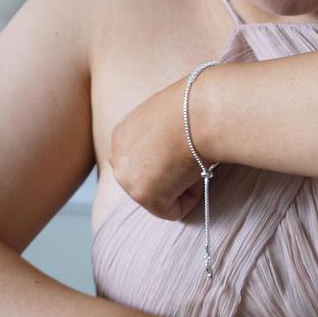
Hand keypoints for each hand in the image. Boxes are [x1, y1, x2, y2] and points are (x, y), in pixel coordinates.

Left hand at [109, 75, 208, 220]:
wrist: (199, 113)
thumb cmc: (195, 106)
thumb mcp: (166, 115)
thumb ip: (159, 133)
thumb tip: (176, 145)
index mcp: (122, 134)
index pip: (141, 160)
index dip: (167, 158)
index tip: (185, 147)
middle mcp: (118, 157)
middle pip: (148, 181)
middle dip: (172, 176)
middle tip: (192, 157)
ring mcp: (129, 179)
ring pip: (161, 196)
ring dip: (182, 185)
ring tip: (197, 162)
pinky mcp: (145, 196)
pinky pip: (174, 210)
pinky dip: (192, 197)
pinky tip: (198, 174)